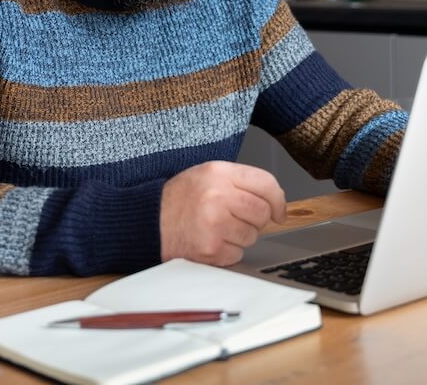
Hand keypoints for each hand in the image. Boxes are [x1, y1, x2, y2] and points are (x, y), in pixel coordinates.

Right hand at [159, 161, 286, 265]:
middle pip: (262, 212)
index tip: (278, 211)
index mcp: (218, 172)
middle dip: (256, 220)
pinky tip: (210, 240)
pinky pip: (237, 254)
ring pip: (252, 236)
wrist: (148, 221)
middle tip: (238, 219)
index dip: (278, 200)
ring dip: (240, 236)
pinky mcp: (210, 249)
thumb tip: (276, 201)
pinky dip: (228, 251)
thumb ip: (240, 182)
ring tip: (218, 228)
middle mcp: (217, 196)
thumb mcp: (207, 175)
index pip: (265, 183)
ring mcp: (214, 224)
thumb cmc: (180, 199)